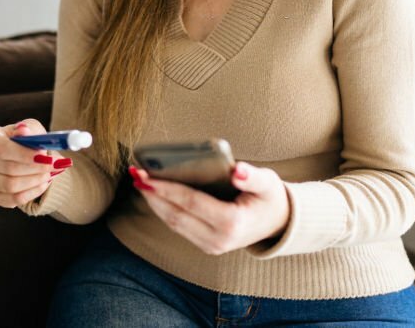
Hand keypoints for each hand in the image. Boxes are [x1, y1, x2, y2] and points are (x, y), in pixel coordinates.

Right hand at [0, 119, 72, 207]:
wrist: (22, 157)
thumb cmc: (26, 140)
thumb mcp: (30, 128)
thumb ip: (28, 129)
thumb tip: (25, 132)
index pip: (2, 148)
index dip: (24, 154)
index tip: (44, 155)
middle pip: (9, 168)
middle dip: (36, 168)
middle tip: (55, 165)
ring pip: (11, 185)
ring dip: (35, 180)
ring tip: (51, 173)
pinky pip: (14, 199)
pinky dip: (33, 192)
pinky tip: (44, 183)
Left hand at [128, 162, 290, 254]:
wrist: (278, 223)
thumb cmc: (270, 197)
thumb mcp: (268, 183)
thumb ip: (252, 177)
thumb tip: (237, 170)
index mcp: (231, 223)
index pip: (191, 203)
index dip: (167, 188)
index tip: (147, 175)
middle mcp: (218, 239)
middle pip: (176, 215)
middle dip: (153, 195)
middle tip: (136, 175)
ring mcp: (211, 245)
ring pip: (174, 223)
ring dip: (154, 203)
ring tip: (140, 182)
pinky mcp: (206, 245)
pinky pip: (179, 227)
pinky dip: (164, 210)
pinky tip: (154, 194)